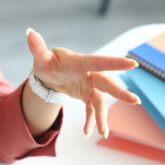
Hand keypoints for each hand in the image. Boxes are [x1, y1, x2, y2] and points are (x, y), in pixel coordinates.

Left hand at [25, 28, 139, 137]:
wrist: (51, 74)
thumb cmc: (48, 62)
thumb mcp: (41, 57)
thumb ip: (37, 47)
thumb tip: (29, 32)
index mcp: (80, 62)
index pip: (99, 62)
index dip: (115, 63)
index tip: (133, 64)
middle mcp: (89, 74)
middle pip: (106, 83)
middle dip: (120, 92)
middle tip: (135, 101)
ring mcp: (90, 86)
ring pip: (101, 100)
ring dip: (103, 115)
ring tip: (103, 132)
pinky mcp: (88, 96)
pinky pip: (92, 109)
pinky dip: (91, 120)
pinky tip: (88, 132)